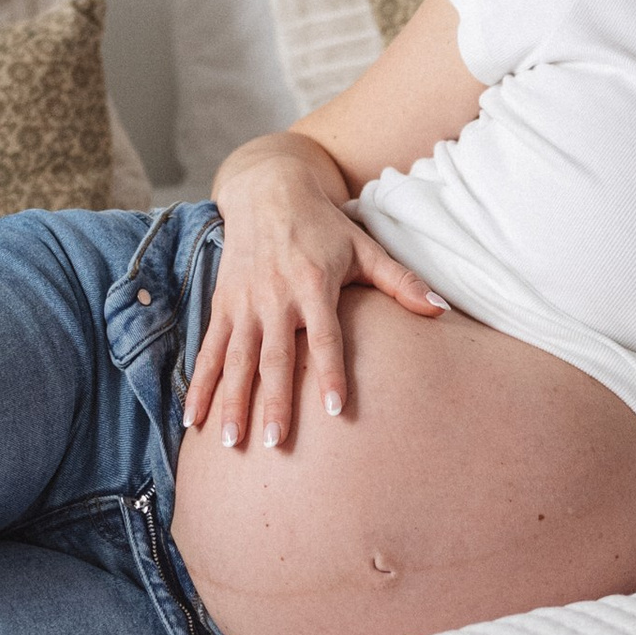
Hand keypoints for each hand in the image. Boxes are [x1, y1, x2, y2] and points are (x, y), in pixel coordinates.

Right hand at [190, 133, 446, 452]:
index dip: (330, 371)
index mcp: (314, 283)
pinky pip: (210, 350)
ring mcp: (245, 303)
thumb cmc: (323, 225)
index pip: (325, 336)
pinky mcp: (223, 305)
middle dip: (274, 401)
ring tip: (232, 442)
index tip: (334, 410)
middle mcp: (276, 296)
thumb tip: (441, 309)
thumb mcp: (364, 247)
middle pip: (275, 357)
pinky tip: (194, 417)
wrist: (266, 191)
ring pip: (237, 359)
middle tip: (274, 444)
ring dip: (233, 401)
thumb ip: (401, 281)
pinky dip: (201, 383)